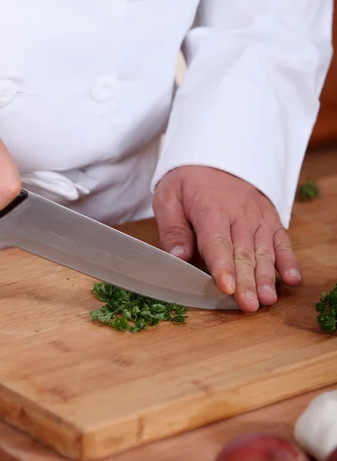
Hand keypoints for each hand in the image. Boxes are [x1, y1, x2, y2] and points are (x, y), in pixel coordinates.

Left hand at [152, 166, 301, 312]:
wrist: (215, 155)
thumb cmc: (189, 180)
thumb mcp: (169, 196)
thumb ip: (173, 229)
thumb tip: (177, 258)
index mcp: (211, 208)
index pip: (217, 242)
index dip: (222, 266)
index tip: (226, 287)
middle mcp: (239, 214)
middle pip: (243, 252)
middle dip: (247, 281)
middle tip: (249, 305)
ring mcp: (258, 217)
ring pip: (264, 251)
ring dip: (267, 277)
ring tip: (268, 300)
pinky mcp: (270, 219)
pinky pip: (282, 241)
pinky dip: (289, 260)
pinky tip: (292, 279)